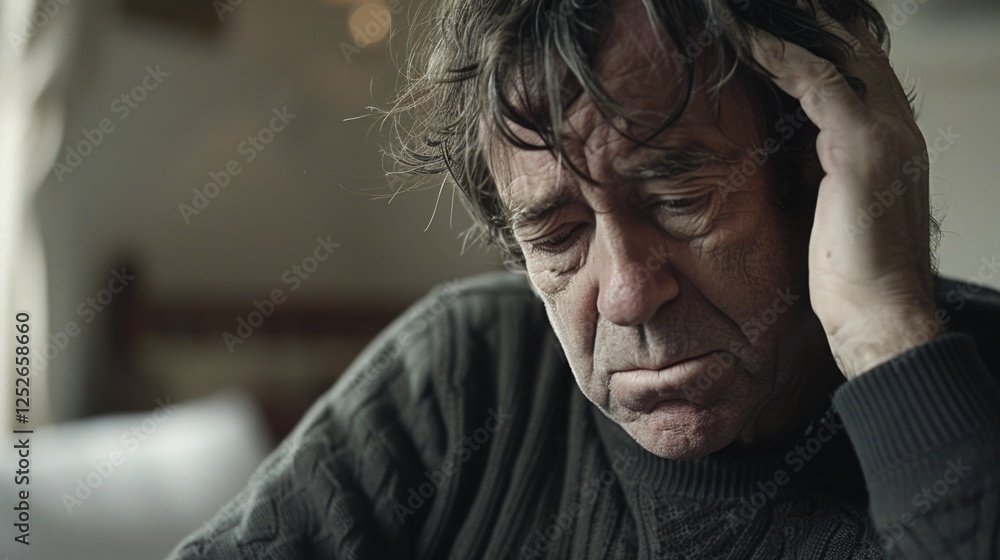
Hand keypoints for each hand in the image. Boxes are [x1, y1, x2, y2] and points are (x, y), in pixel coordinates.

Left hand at [750, 17, 937, 378]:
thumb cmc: (851, 277)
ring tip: (744, 15)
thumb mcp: (830, 208)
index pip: (856, 72)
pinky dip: (780, 57)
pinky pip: (816, 84)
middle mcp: (896, 128)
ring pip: (834, 56)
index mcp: (889, 142)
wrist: (879, 319)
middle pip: (851, 51)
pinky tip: (747, 40)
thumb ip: (816, 170)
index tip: (774, 25)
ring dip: (787, 30)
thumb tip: (783, 152)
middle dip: (807, 24)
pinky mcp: (861, 149)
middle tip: (758, 9)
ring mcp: (884, 135)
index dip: (817, 43)